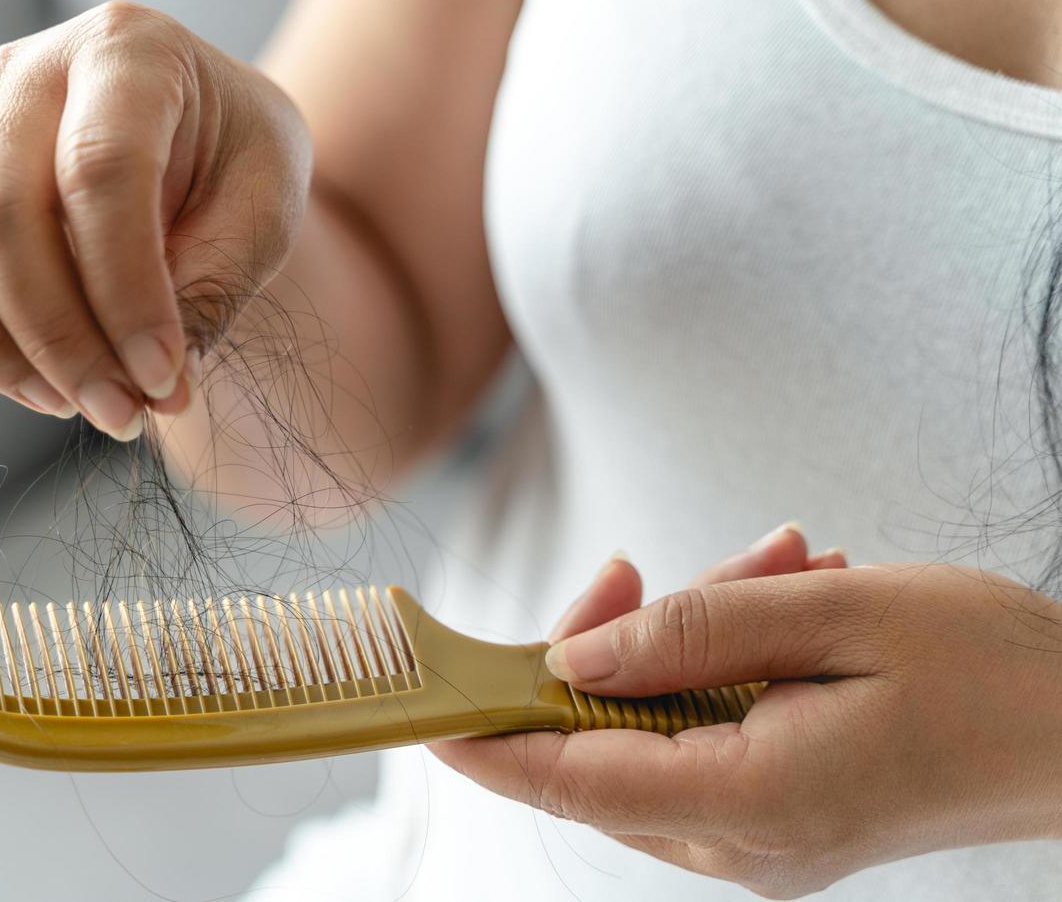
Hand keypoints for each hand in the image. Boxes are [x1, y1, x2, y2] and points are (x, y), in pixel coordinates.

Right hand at [0, 1, 310, 437]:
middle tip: (122, 414)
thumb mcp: (266, 207)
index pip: (100, 170)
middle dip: (59, 338)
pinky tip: (29, 384)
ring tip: (70, 404)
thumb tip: (155, 387)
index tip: (164, 379)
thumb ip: (215, 284)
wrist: (203, 139)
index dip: (126, 292)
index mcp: (127, 51)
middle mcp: (27, 75)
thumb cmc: (238, 165)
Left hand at [433, 525, 1061, 897]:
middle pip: (602, 750)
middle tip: (641, 565)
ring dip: (684, 642)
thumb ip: (691, 634)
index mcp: (756, 801)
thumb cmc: (987, 666)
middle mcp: (748, 844)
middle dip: (608, 646)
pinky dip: (719, 669)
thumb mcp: (834, 614)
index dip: (487, 741)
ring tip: (776, 569)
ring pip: (652, 735)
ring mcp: (764, 840)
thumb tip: (571, 663)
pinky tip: (784, 601)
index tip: (421, 707)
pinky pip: (702, 738)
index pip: (575, 779)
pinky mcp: (780, 819)